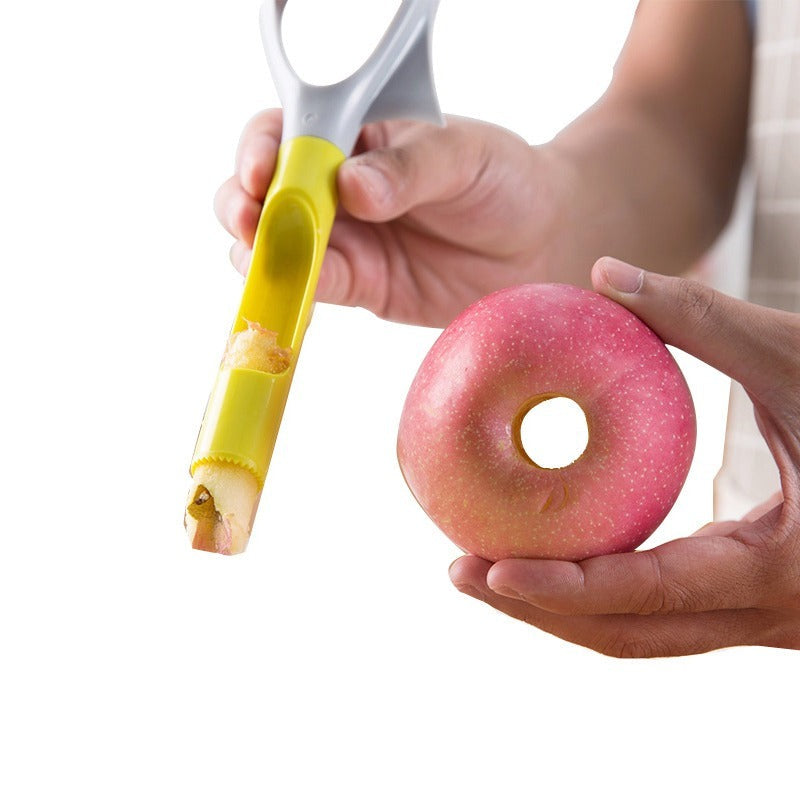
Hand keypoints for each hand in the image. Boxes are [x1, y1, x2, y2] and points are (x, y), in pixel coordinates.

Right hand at [214, 111, 565, 326]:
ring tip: (265, 263)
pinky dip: (292, 295)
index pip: (288, 133)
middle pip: (263, 193)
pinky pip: (314, 290)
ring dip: (259, 255)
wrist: (539, 242)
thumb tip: (353, 185)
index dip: (261, 150)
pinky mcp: (358, 285)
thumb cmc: (504, 180)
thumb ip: (409, 167)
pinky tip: (290, 298)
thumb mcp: (464, 156)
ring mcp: (344, 239)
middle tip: (250, 223)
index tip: (261, 172)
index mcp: (356, 137)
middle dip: (242, 207)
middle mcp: (336, 188)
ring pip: (276, 245)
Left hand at [450, 258, 799, 656]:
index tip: (485, 571)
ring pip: (643, 634)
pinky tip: (557, 554)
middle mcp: (772, 615)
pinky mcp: (754, 600)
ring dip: (563, 610)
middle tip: (460, 573)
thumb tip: (602, 273)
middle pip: (629, 635)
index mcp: (784, 571)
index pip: (648, 594)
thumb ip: (700, 316)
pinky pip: (663, 611)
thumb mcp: (799, 355)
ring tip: (488, 569)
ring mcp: (765, 618)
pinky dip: (602, 593)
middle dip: (539, 613)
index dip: (562, 591)